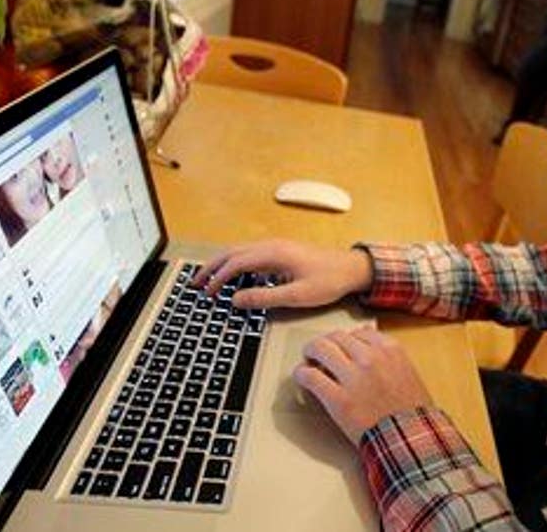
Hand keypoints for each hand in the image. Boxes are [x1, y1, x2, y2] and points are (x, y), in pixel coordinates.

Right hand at [191, 239, 373, 309]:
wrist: (352, 268)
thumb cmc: (329, 280)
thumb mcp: (296, 295)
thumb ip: (264, 297)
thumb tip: (236, 300)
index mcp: (273, 253)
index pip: (235, 263)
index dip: (217, 278)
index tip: (206, 292)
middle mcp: (272, 246)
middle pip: (232, 253)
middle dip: (212, 267)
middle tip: (195, 283)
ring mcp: (276, 247)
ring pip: (240, 252)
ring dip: (222, 265)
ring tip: (208, 280)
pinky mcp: (282, 252)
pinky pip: (251, 255)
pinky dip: (236, 264)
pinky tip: (235, 278)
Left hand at [295, 327, 432, 444]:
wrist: (410, 440)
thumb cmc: (411, 411)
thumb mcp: (407, 372)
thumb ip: (386, 353)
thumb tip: (363, 332)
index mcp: (390, 349)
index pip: (359, 332)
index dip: (347, 340)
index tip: (341, 348)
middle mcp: (370, 357)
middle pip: (337, 337)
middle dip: (327, 343)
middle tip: (319, 352)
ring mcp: (353, 377)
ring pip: (320, 348)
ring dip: (311, 352)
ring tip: (309, 360)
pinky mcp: (337, 399)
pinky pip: (310, 376)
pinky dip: (301, 374)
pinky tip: (302, 377)